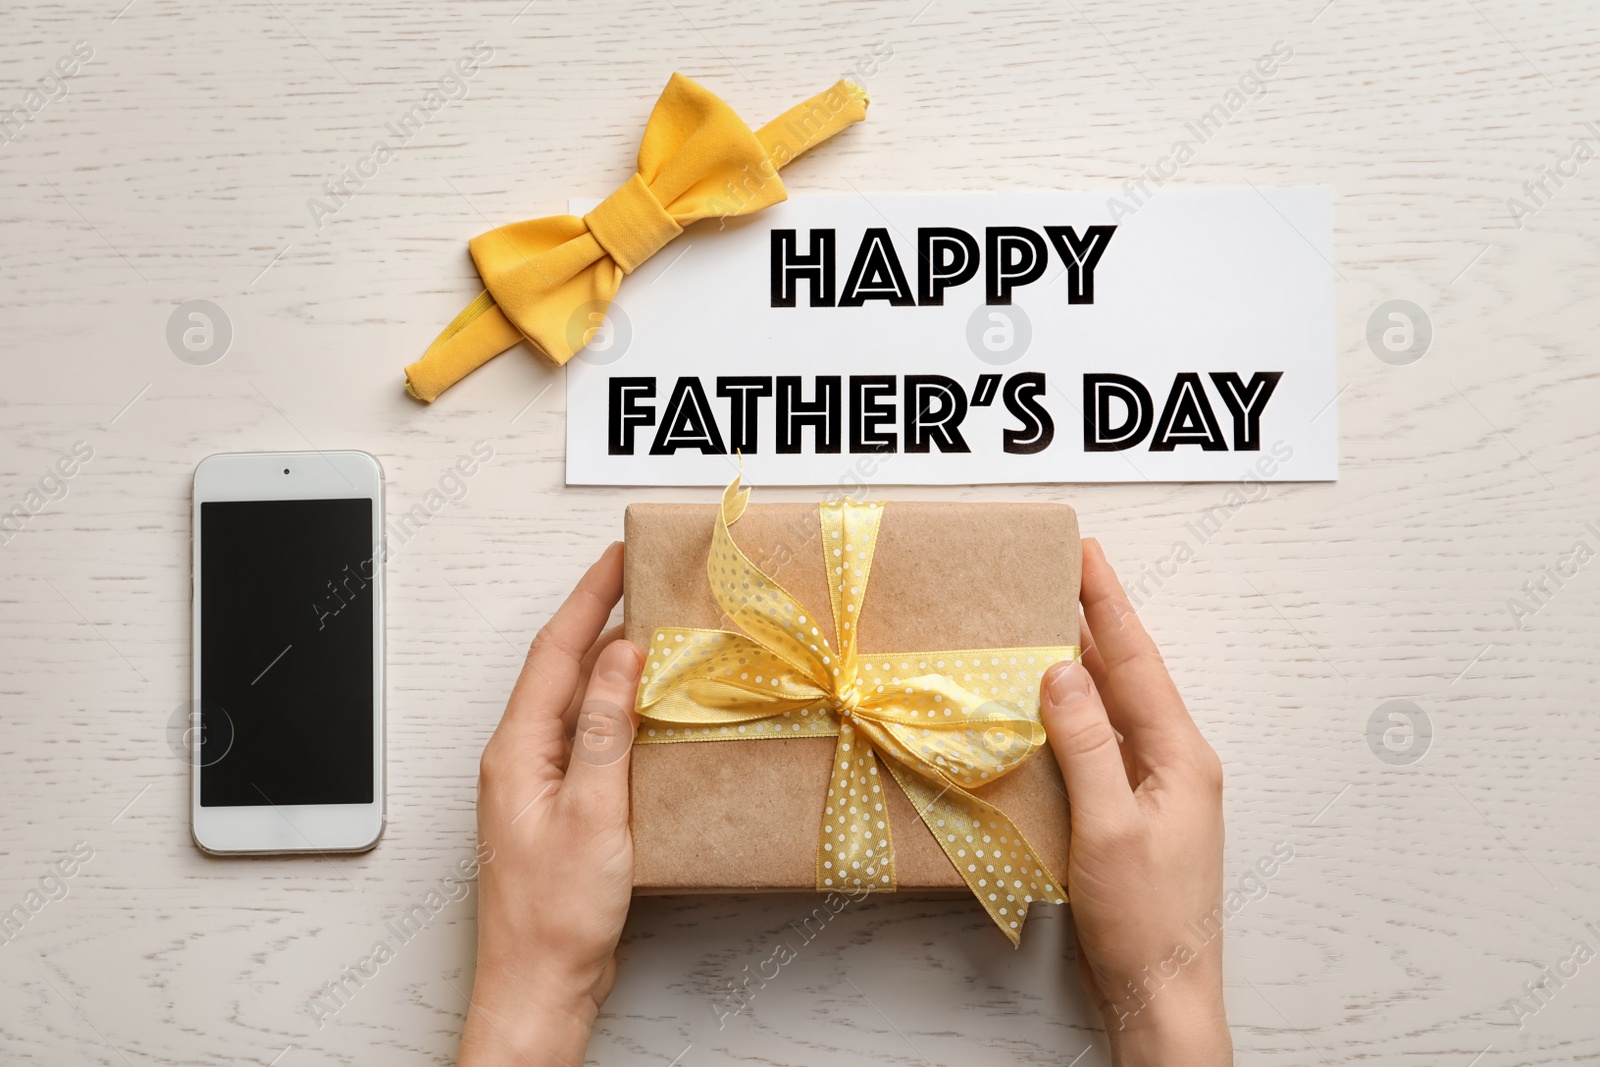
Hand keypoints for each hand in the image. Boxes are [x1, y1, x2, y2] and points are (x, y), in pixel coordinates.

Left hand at [458, 543, 644, 1066]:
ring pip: (574, 702)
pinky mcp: (558, 807)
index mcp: (516, 750)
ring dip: (609, 662)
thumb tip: (620, 658)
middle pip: (560, 668)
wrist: (541, 985)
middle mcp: (519, 759)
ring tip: (650, 629)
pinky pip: (586, 737)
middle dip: (598, 617)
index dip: (588, 598)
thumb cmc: (556, 915)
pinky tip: (642, 709)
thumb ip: (604, 729)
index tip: (615, 557)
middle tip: (638, 579)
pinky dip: (615, 709)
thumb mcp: (592, 811)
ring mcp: (536, 783)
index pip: (554, 651)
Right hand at [1040, 538, 1230, 1065]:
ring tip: (1052, 619)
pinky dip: (1076, 712)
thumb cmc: (1144, 918)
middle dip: (1097, 619)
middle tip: (1063, 570)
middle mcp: (1175, 763)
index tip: (1087, 553)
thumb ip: (1085, 746)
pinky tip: (1050, 706)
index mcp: (1181, 756)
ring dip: (1085, 663)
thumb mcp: (1109, 826)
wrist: (1163, 989)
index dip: (1109, 604)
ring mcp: (1158, 789)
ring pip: (1116, 707)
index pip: (1137, 662)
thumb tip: (1062, 673)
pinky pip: (1104, 742)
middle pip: (1130, 675)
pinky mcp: (1135, 813)